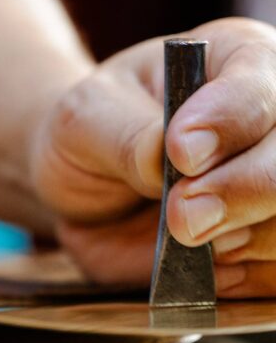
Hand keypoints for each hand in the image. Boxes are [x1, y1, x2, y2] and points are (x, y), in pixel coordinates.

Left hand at [31, 18, 275, 294]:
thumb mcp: (85, 119)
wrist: (89, 183)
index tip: (181, 155)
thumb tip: (166, 155)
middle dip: (244, 191)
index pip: (257, 88)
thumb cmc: (93, 132)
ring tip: (190, 242)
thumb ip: (126, 135)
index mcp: (238, 61)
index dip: (226, 124)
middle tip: (182, 218)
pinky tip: (209, 274)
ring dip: (248, 242)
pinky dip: (250, 281)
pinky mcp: (271, 244)